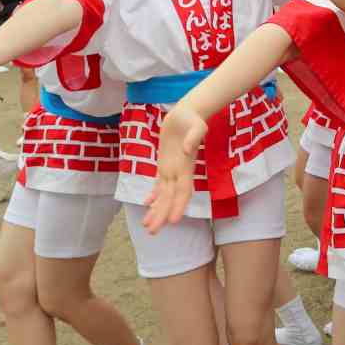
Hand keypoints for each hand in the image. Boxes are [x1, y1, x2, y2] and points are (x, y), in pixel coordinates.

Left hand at [142, 105, 209, 231]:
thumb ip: (195, 137)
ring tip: (147, 226)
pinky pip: (159, 184)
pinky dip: (154, 196)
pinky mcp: (165, 164)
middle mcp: (179, 172)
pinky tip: (147, 206)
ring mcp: (172, 169)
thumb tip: (189, 149)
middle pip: (170, 199)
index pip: (183, 190)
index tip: (173, 221)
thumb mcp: (197, 125)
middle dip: (162, 215)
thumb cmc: (193, 118)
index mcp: (186, 166)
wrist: (189, 113)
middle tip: (152, 232)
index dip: (178, 206)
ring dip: (156, 210)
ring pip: (164, 195)